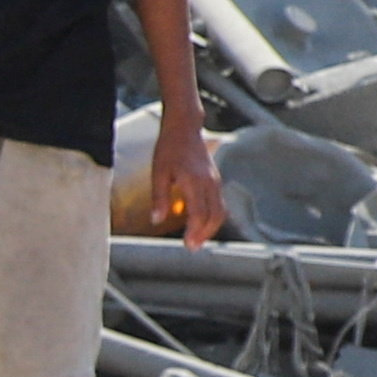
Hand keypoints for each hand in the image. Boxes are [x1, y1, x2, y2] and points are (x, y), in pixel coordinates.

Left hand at [138, 132, 228, 246]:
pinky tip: (199, 223)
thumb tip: (156, 220)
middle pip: (215, 215)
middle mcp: (210, 183)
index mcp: (194, 182)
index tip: (188, 245)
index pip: (199, 213)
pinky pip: (219, 203)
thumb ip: (159, 198)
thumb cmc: (168, 150)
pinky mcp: (215, 180)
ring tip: (196, 239)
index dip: (195, 231)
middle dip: (205, 234)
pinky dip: (212, 217)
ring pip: (220, 211)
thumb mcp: (158, 173)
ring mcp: (215, 181)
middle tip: (192, 247)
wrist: (185, 129)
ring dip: (210, 227)